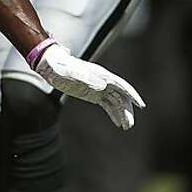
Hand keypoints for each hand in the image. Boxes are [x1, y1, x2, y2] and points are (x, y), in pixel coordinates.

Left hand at [30, 40, 144, 128]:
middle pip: (120, 96)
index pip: (120, 85)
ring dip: (121, 113)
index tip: (140, 105)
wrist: (51, 65)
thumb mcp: (71, 73)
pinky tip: (117, 122)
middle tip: (129, 125)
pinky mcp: (92, 93)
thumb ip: (86, 78)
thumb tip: (103, 86)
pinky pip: (107, 104)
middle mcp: (102, 81)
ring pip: (115, 101)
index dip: (131, 95)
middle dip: (127, 110)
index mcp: (100, 75)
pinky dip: (113, 113)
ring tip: (126, 127)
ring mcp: (98, 87)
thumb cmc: (61, 67)